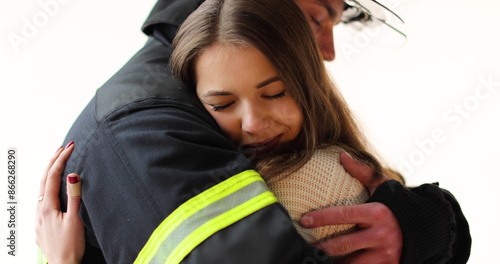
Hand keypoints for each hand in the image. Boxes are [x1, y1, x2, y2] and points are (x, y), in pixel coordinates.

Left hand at [35, 143, 84, 263]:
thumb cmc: (70, 246)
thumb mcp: (75, 220)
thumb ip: (74, 197)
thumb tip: (72, 175)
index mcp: (47, 207)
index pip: (52, 177)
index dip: (61, 160)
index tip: (70, 147)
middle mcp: (39, 211)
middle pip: (43, 180)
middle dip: (52, 162)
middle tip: (62, 148)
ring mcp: (39, 219)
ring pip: (41, 190)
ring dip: (49, 174)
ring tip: (57, 163)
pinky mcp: (41, 226)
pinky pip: (42, 200)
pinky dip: (48, 188)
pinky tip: (53, 190)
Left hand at [300, 152, 401, 263]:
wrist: (427, 229)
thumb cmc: (398, 205)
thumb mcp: (383, 186)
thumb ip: (362, 171)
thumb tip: (341, 156)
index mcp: (377, 213)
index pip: (344, 215)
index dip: (321, 218)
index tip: (304, 220)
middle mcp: (381, 236)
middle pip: (342, 245)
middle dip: (321, 247)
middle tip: (304, 245)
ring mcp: (385, 255)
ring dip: (332, 262)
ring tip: (316, 258)